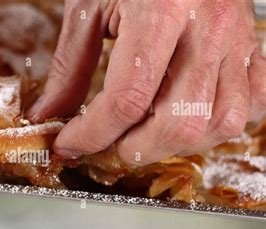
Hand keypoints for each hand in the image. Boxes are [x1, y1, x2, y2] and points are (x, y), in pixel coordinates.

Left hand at [26, 0, 265, 164]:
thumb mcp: (87, 7)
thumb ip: (69, 68)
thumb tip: (49, 115)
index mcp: (161, 10)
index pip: (126, 100)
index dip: (92, 135)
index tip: (69, 144)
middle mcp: (209, 26)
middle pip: (180, 123)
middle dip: (134, 148)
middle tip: (109, 141)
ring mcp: (237, 38)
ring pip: (220, 123)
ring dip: (175, 144)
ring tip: (145, 132)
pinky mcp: (252, 46)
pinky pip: (252, 105)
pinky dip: (217, 125)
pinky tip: (185, 114)